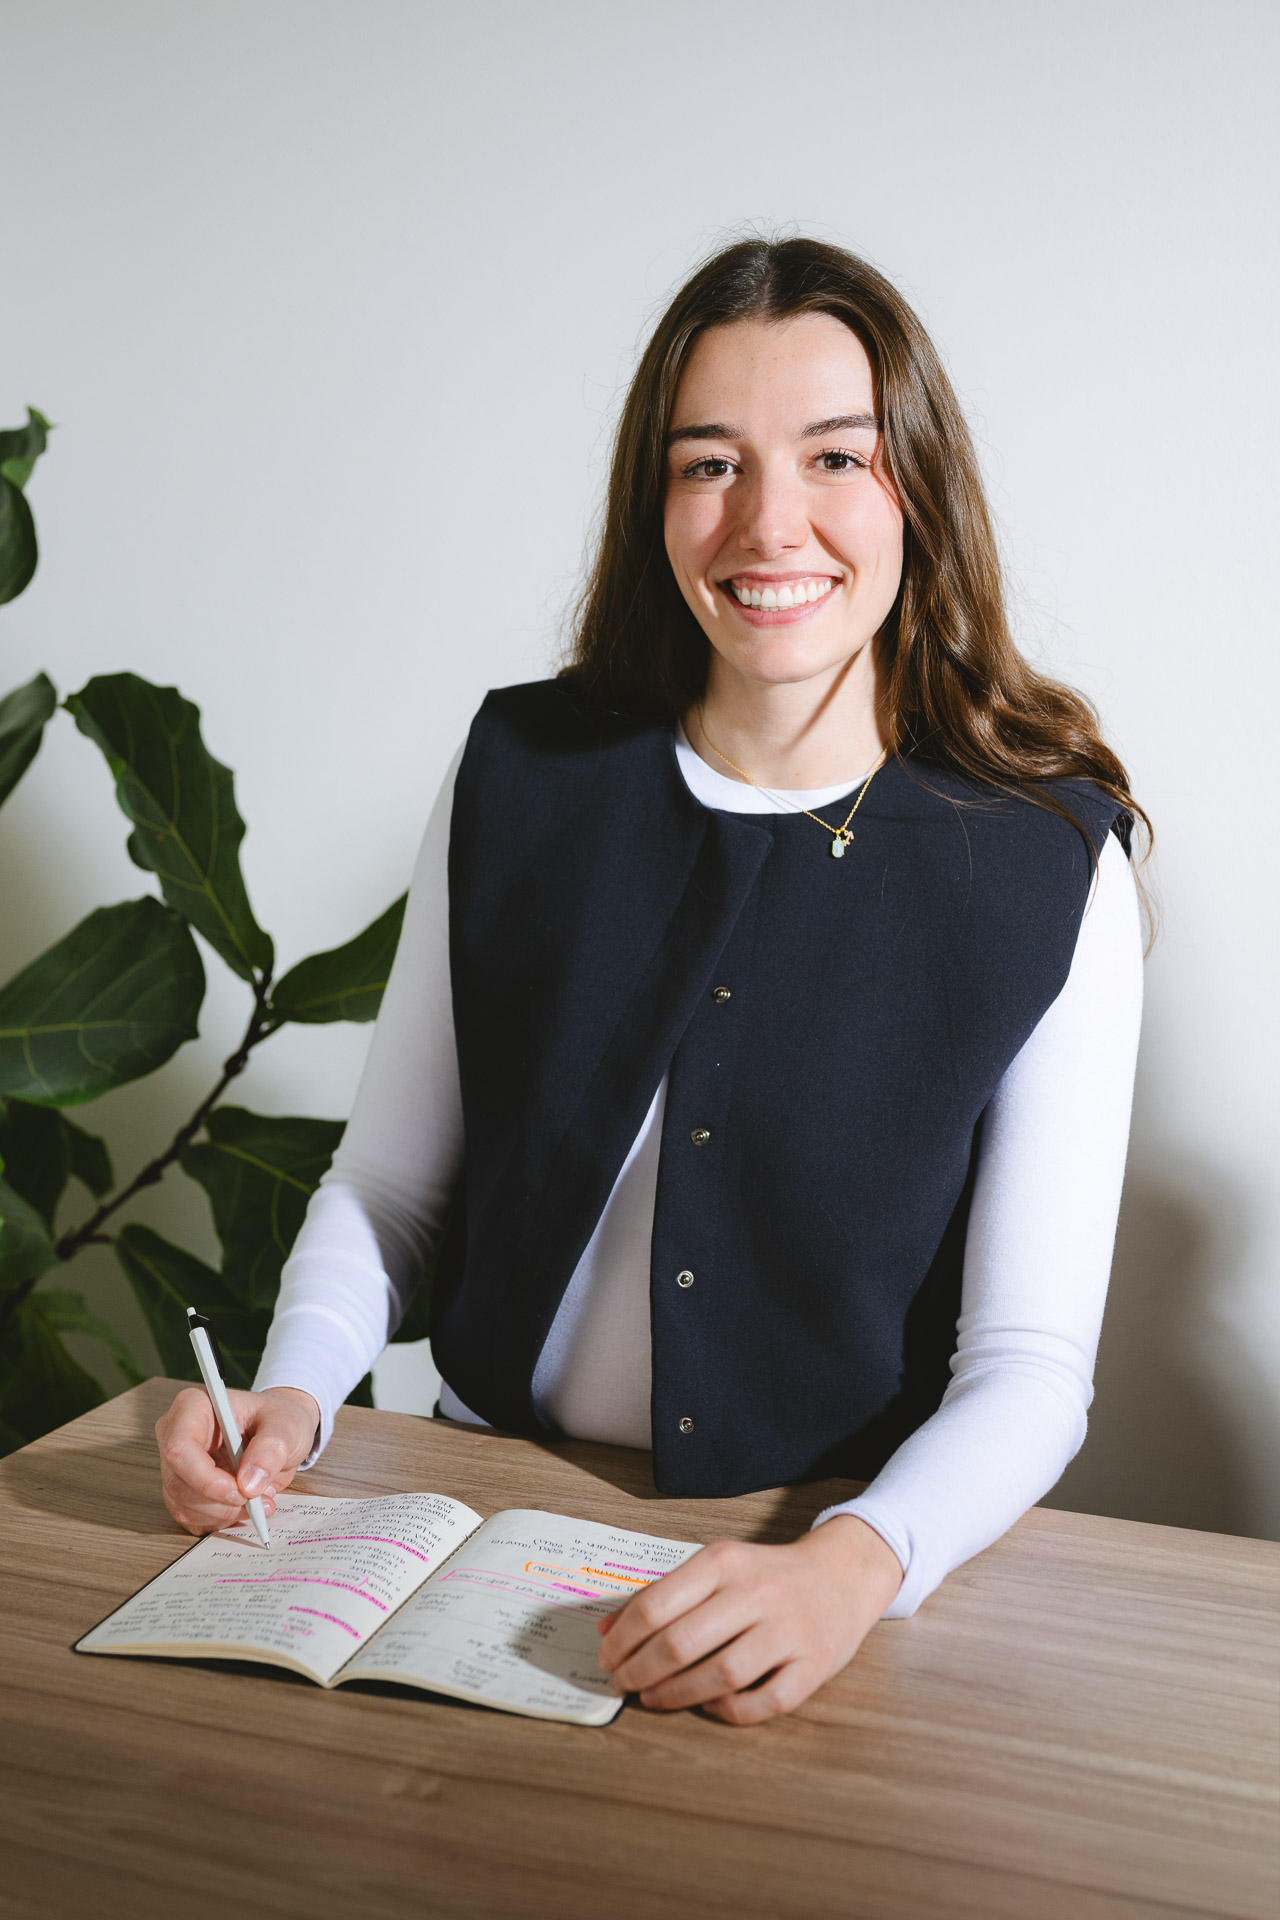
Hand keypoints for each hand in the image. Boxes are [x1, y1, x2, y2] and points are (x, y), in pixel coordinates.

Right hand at [155, 1384, 319, 1535]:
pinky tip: (244, 1506)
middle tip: (260, 1499)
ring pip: (183, 1506)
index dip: (206, 1478)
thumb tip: (249, 1482)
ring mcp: (176, 1466)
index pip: (179, 1449)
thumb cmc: (279, 1419)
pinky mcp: (183, 1490)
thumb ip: (271, 1449)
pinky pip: (191, 1518)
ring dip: (224, 1513)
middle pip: (178, 1484)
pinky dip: (221, 1520)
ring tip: (259, 1499)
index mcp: (193, 1407)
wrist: (281, 1432)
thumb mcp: (286, 1426)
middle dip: (221, 1502)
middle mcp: (175, 1435)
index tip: (242, 1492)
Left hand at [595, 1514, 903, 1724]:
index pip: (657, 1604)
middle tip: (621, 1684)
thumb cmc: (768, 1575)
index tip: (605, 1658)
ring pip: (720, 1675)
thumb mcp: (717, 1568)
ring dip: (676, 1695)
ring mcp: (789, 1631)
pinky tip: (710, 1706)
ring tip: (653, 1699)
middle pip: (681, 1643)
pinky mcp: (814, 1665)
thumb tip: (607, 1630)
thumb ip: (663, 1594)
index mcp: (724, 1562)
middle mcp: (756, 1593)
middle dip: (639, 1671)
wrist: (843, 1573)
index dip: (622, 1639)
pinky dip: (730, 1710)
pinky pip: (765, 1701)